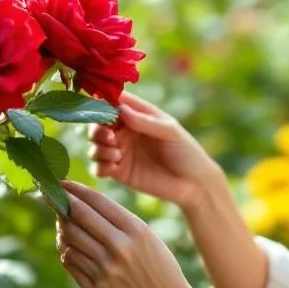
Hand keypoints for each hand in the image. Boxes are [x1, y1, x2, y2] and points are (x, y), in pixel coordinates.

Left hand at [55, 180, 196, 287]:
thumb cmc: (158, 268)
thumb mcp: (147, 237)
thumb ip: (118, 221)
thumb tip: (80, 203)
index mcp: (135, 230)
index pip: (95, 201)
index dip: (73, 189)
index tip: (60, 182)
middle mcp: (119, 248)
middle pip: (76, 216)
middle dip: (58, 203)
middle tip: (48, 197)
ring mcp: (105, 270)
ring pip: (68, 239)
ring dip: (61, 229)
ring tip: (63, 225)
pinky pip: (69, 262)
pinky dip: (66, 251)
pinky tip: (70, 248)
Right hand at [89, 91, 221, 209]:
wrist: (194, 184)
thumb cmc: (186, 151)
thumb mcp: (170, 132)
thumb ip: (145, 121)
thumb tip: (120, 109)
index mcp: (138, 115)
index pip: (113, 103)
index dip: (103, 104)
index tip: (104, 112)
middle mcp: (126, 131)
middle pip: (97, 124)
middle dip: (96, 129)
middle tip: (110, 137)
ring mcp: (121, 152)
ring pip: (94, 145)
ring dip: (99, 148)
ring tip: (117, 154)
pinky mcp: (119, 173)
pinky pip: (98, 167)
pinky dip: (100, 165)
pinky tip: (114, 166)